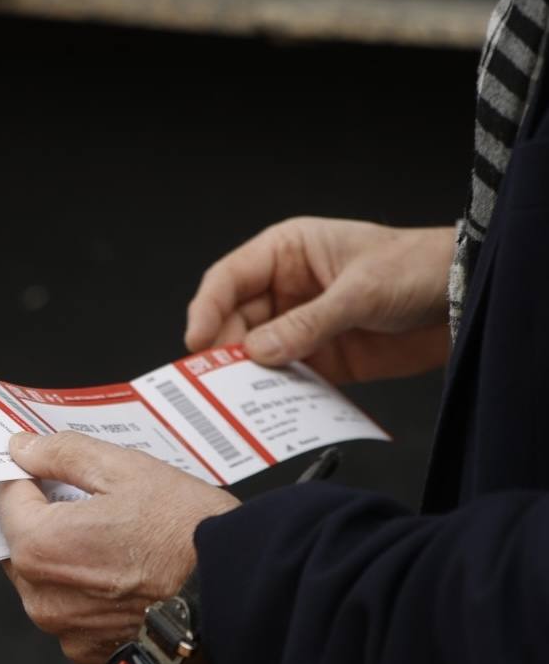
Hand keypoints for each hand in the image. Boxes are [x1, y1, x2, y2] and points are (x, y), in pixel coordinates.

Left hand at [0, 431, 236, 663]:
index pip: (7, 499)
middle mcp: (43, 598)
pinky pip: (71, 615)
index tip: (49, 470)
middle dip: (46, 520)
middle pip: (21, 544)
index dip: (29, 478)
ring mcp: (66, 632)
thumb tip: (24, 449)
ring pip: (44, 581)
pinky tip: (125, 578)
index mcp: (41, 547)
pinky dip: (87, 596)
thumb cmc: (191, 535)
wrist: (243, 595)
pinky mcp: (91, 654)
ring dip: (66, 560)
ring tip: (118, 543)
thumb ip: (63, 455)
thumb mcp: (126, 470)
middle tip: (94, 506)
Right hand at [184, 218, 454, 383]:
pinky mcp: (321, 360)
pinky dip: (277, 397)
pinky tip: (272, 410)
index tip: (197, 342)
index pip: (229, 280)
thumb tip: (258, 352)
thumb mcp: (360, 290)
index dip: (207, 310)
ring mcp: (300, 326)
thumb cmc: (416, 267)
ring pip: (256, 355)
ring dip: (248, 378)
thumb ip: (307, 323)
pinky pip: (287, 380)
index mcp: (285, 253)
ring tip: (239, 401)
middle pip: (234, 322)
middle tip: (215, 382)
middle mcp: (284, 290)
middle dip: (224, 351)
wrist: (467, 297)